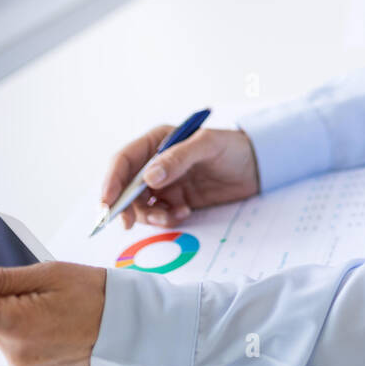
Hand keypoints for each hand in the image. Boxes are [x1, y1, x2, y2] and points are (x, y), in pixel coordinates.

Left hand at [0, 261, 105, 365]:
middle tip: (27, 290)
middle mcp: (15, 352)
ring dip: (6, 317)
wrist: (125, 325)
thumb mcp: (47, 274)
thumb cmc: (93, 295)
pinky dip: (18, 332)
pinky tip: (44, 322)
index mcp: (16, 323)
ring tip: (43, 307)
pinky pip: (9, 347)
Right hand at [101, 125, 260, 230]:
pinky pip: (159, 215)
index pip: (124, 161)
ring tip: (173, 215)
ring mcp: (164, 184)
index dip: (111, 181)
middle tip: (127, 223)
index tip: (107, 201)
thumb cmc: (233, 147)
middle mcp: (155, 163)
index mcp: (156, 142)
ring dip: (150, 216)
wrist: (257, 167)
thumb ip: (178, 158)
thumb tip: (149, 177)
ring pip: (140, 206)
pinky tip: (184, 213)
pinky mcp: (175, 200)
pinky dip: (166, 219)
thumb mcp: (207, 146)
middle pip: (125, 187)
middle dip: (123, 206)